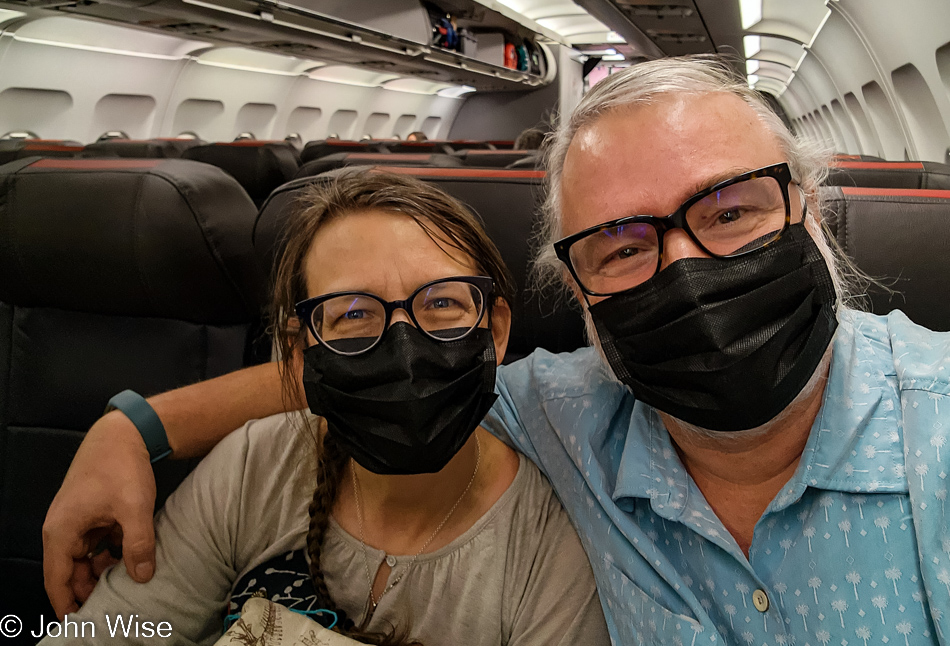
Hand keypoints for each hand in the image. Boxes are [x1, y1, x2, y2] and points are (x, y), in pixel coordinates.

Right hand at [43, 411, 156, 618]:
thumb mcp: (134, 507)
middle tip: (115, 604)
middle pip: (71, 572)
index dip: (68, 604)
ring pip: (86, 558)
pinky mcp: (92, 513)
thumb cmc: (122, 467)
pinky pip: (96, 543)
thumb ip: (138, 544)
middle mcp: (63, 528)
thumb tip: (141, 576)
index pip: (56, 580)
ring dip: (103, 569)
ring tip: (128, 580)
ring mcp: (77, 520)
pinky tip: (131, 556)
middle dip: (90, 588)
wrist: (124, 433)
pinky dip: (110, 552)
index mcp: (62, 531)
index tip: (81, 624)